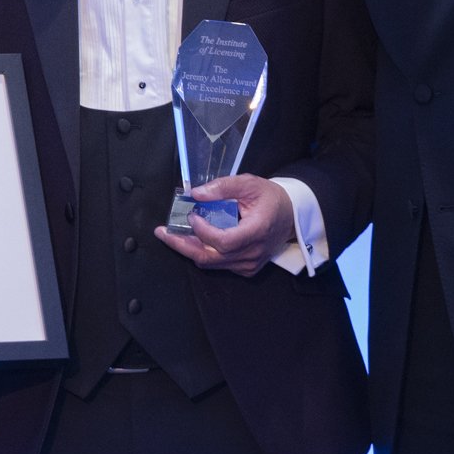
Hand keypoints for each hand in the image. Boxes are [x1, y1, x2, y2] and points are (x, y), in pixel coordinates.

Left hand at [154, 175, 292, 276]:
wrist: (291, 215)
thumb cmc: (270, 198)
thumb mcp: (249, 184)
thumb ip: (223, 187)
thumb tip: (195, 193)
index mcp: (257, 231)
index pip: (223, 241)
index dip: (203, 231)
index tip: (192, 216)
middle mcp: (253, 253)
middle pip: (210, 257)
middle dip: (182, 245)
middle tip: (162, 233)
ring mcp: (249, 264)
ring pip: (211, 263)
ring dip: (189, 249)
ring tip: (172, 234)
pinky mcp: (246, 269)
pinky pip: (218, 265)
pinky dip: (203, 253)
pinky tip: (193, 239)